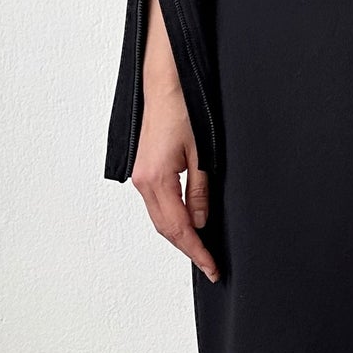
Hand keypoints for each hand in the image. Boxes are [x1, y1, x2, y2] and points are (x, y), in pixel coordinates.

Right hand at [132, 82, 218, 280]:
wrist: (165, 85)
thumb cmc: (183, 110)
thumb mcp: (201, 154)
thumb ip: (200, 191)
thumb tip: (200, 221)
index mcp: (156, 179)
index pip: (178, 228)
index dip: (197, 251)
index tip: (212, 267)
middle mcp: (143, 182)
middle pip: (166, 229)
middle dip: (189, 249)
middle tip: (211, 266)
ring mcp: (140, 177)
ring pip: (160, 219)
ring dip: (180, 236)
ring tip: (202, 251)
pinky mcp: (144, 171)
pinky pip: (158, 205)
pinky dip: (173, 220)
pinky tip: (188, 225)